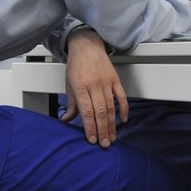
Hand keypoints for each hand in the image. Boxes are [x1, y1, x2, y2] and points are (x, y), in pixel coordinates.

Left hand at [63, 29, 126, 147]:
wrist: (87, 46)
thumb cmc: (76, 65)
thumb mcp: (68, 84)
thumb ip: (71, 103)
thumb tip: (67, 120)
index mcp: (80, 87)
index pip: (87, 112)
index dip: (90, 128)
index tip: (92, 140)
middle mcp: (94, 85)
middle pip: (100, 112)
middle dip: (103, 130)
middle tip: (105, 144)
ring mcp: (106, 82)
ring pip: (111, 107)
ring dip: (112, 124)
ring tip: (113, 136)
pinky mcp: (115, 79)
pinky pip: (122, 96)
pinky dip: (124, 109)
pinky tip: (123, 120)